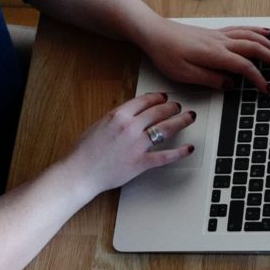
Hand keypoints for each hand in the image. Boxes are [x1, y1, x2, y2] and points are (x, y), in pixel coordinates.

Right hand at [67, 92, 196, 195]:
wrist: (80, 172)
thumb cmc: (84, 151)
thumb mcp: (98, 125)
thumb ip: (116, 118)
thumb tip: (130, 113)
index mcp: (118, 115)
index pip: (144, 100)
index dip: (158, 97)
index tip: (164, 97)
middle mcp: (130, 127)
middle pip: (158, 111)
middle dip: (172, 107)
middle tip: (178, 107)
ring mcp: (137, 145)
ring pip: (166, 128)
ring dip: (181, 121)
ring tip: (189, 118)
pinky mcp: (141, 163)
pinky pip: (165, 156)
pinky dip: (180, 152)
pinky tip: (189, 148)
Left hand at [142, 21, 269, 92]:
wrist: (154, 33)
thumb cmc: (166, 53)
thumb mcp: (185, 74)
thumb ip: (210, 79)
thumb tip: (231, 84)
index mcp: (215, 54)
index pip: (244, 67)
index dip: (258, 79)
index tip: (266, 89)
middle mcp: (221, 42)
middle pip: (254, 48)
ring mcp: (219, 35)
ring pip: (251, 37)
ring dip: (269, 44)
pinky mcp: (216, 33)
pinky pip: (243, 29)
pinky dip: (257, 31)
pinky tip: (265, 32)